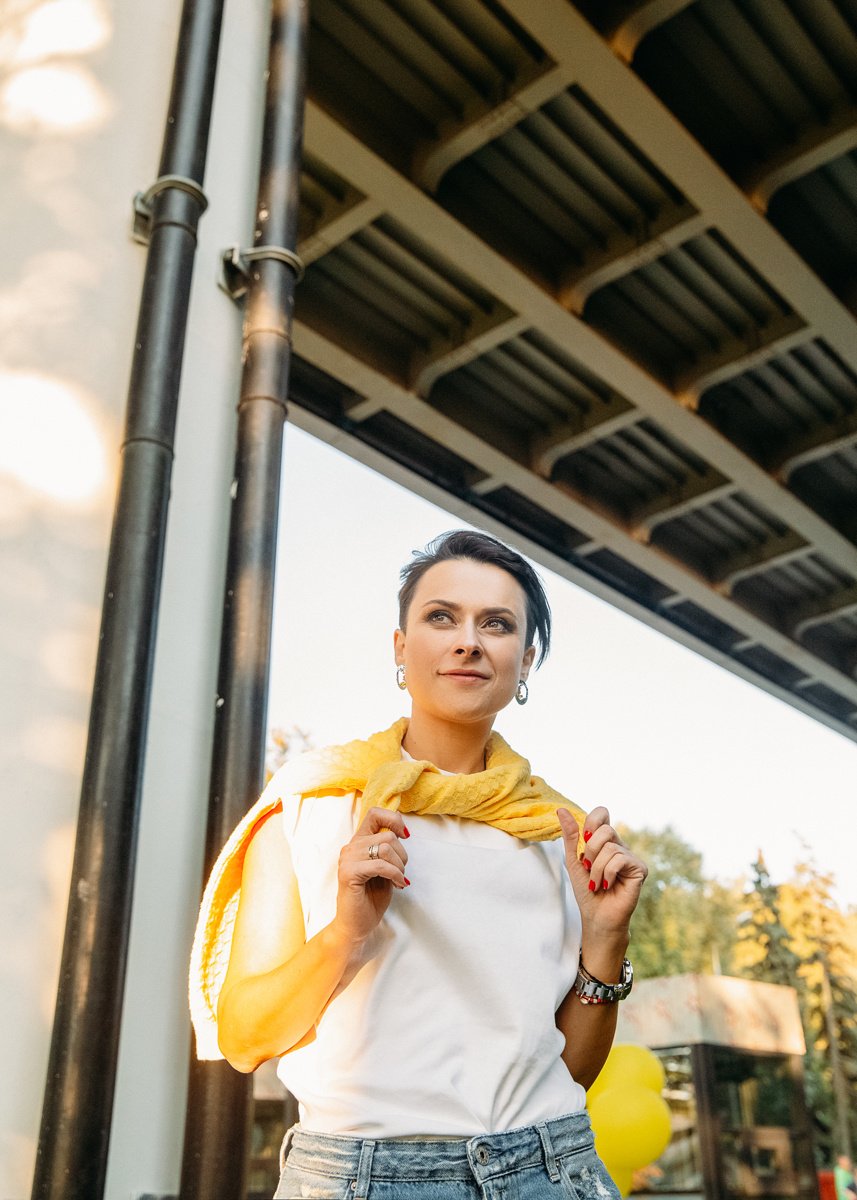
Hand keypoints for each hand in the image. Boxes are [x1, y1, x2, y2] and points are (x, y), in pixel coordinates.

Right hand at [333, 807, 409, 945]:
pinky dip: (395, 875)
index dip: (394, 819)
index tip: (406, 835)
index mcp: (359, 842)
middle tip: (401, 872)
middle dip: (402, 855)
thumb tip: (402, 830)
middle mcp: (351, 847)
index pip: (375, 813)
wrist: (356, 926)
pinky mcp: (348, 873)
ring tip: (399, 879)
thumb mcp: (385, 868)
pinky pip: (380, 865)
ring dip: (399, 866)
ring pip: (385, 848)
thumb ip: (388, 849)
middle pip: (387, 835)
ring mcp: (347, 859)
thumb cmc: (371, 898)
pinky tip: (399, 884)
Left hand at [557, 806, 646, 937]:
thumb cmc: (586, 890)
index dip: (592, 821)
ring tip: (596, 884)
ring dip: (597, 869)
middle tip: (588, 868)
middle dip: (590, 851)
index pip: (602, 814)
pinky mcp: (639, 868)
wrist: (596, 916)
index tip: (583, 838)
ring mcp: (630, 856)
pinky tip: (608, 885)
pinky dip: (608, 874)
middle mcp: (619, 845)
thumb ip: (570, 836)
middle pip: (605, 830)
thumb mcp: (573, 860)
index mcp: (604, 841)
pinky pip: (620, 859)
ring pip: (610, 848)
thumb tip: (561, 809)